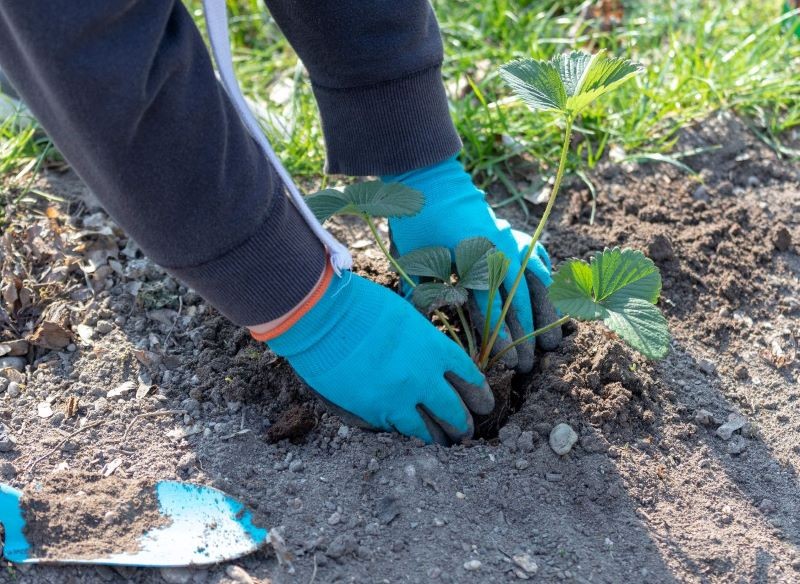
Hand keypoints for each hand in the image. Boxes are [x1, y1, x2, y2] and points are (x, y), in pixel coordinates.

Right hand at [266, 270, 493, 444]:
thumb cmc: (361, 306)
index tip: (485, 404)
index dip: (480, 394)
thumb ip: (424, 342)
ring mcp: (399, 396)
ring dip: (440, 439)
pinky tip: (413, 438)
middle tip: (468, 432)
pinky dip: (408, 433)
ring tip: (445, 444)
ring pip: (429, 430)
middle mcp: (423, 376)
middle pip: (455, 410)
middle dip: (465, 425)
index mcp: (434, 347)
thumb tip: (432, 359)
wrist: (324, 317)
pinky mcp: (374, 410)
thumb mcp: (406, 317)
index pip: (469, 377)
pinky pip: (399, 429)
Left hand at [383, 155, 561, 372]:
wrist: (430, 179)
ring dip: (545, 316)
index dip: (498, 336)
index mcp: (471, 259)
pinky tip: (553, 302)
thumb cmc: (418, 223)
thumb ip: (424, 295)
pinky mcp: (514, 234)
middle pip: (518, 302)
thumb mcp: (413, 260)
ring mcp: (510, 242)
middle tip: (528, 367)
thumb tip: (433, 330)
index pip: (489, 307)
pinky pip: (539, 261)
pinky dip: (548, 283)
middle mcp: (498, 252)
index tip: (505, 361)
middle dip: (525, 337)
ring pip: (537, 285)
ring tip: (552, 344)